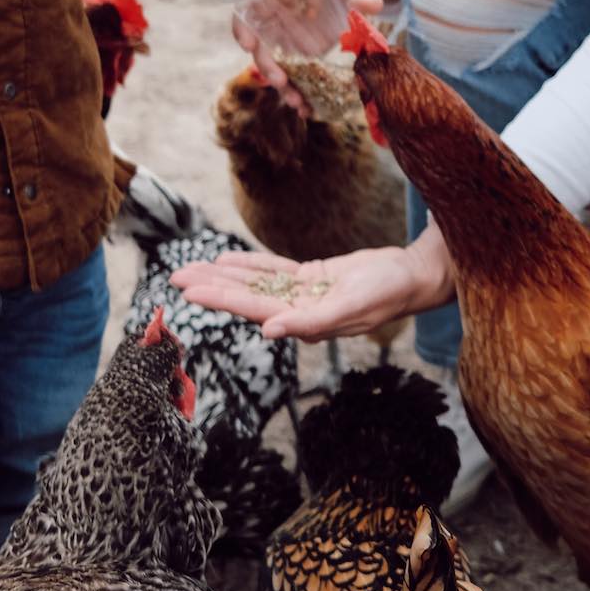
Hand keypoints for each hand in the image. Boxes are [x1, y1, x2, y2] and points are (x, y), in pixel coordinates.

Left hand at [170, 226, 453, 342]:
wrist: (414, 277)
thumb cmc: (388, 294)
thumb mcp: (351, 307)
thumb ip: (310, 322)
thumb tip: (268, 331)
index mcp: (305, 322)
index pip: (253, 310)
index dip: (221, 300)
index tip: (190, 294)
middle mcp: (299, 310)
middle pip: (246, 297)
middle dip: (211, 287)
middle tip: (175, 277)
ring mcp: (304, 293)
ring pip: (255, 283)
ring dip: (224, 275)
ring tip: (190, 268)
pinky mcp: (313, 277)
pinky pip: (274, 271)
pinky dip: (250, 265)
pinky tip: (226, 259)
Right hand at [235, 0, 345, 114]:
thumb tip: (374, 5)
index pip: (249, 12)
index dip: (243, 28)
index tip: (248, 45)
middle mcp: (279, 21)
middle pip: (261, 45)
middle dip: (267, 66)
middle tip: (280, 82)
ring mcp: (291, 40)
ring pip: (277, 66)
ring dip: (284, 87)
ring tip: (299, 104)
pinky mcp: (305, 55)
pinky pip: (296, 75)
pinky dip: (300, 91)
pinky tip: (310, 109)